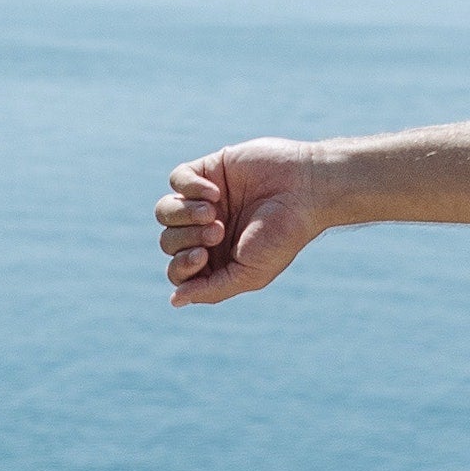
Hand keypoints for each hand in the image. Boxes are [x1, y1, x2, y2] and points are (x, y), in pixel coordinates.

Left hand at [155, 140, 327, 304]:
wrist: (306, 190)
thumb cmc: (282, 235)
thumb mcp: (249, 274)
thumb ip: (212, 289)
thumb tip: (175, 300)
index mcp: (216, 259)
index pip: (177, 270)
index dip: (181, 265)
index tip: (204, 255)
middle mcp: (206, 230)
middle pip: (167, 241)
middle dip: (186, 238)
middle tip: (218, 231)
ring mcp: (204, 200)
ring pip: (164, 211)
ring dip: (183, 214)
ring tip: (213, 211)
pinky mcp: (208, 170)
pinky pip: (177, 179)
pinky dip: (190, 187)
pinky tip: (215, 191)